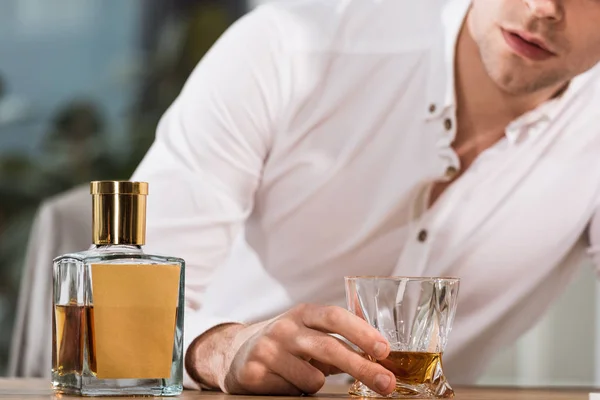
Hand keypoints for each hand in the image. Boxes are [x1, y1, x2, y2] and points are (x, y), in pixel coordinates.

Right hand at [219, 304, 394, 395]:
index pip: (335, 316)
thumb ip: (341, 335)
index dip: (362, 332)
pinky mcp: (255, 373)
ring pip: (314, 378)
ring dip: (317, 383)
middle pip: (330, 348)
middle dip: (362, 367)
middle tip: (385, 383)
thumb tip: (382, 350)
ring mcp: (268, 350)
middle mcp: (285, 328)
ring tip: (302, 375)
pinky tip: (284, 381)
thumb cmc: (286, 343)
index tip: (384, 350)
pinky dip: (297, 391)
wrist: (236, 353)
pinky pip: (294, 391)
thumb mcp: (310, 330)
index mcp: (303, 313)